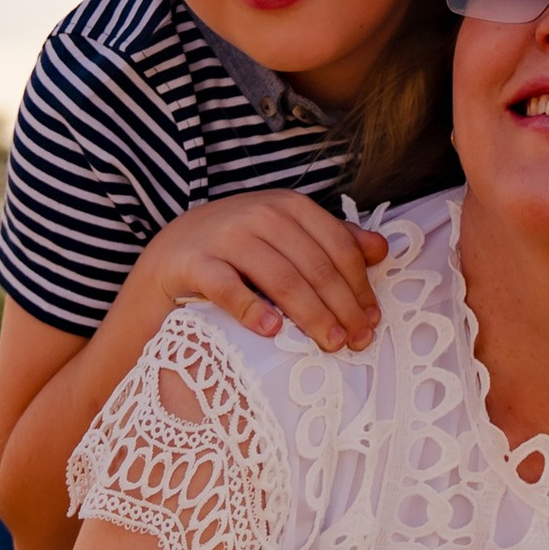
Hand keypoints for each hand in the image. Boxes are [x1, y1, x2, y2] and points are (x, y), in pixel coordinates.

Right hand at [129, 192, 388, 355]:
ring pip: (280, 277)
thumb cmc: (234, 253)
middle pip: (314, 264)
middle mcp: (258, 213)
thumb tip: (382, 250)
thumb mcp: (284, 238)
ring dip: (311, 314)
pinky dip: (252, 309)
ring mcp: (224, 235)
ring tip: (331, 344)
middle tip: (358, 342)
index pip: (337, 246)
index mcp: (287, 205)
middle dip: (342, 306)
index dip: (360, 285)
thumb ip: (331, 240)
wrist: (165, 260)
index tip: (372, 320)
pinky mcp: (193, 262)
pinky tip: (272, 331)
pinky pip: (227, 286)